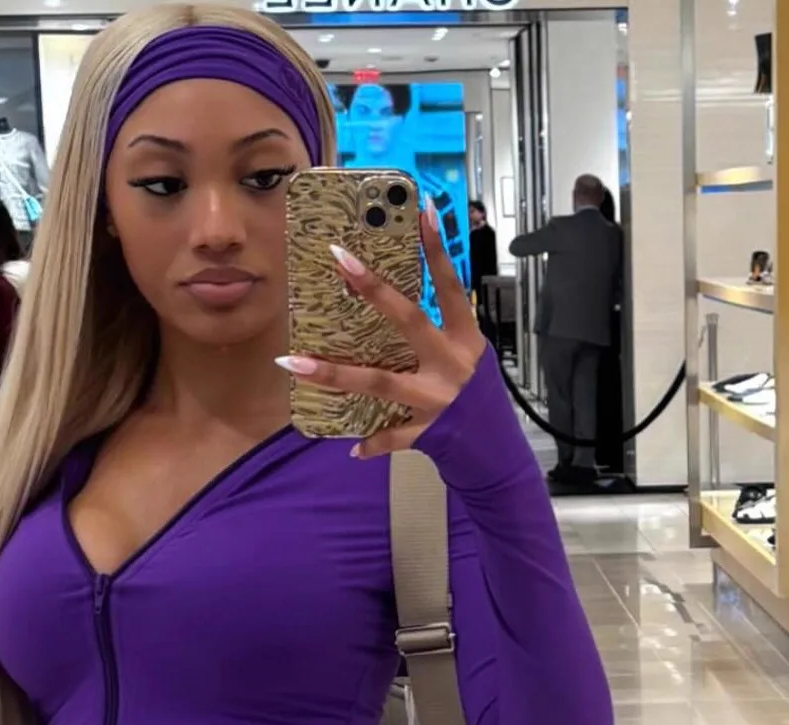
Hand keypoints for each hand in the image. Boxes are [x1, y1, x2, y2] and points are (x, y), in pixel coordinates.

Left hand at [278, 203, 483, 458]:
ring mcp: (437, 398)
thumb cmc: (477, 396)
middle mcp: (450, 363)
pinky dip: (373, 442)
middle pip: (409, 320)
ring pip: (380, 382)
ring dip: (334, 373)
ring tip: (293, 363)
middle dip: (376, 290)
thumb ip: (439, 330)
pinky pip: (391, 435)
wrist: (495, 448)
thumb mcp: (468, 356)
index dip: (437, 249)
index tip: (420, 211)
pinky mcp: (426, 431)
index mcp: (465, 339)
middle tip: (342, 260)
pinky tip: (352, 447)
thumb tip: (394, 300)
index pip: (449, 286)